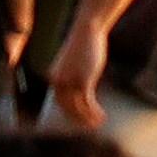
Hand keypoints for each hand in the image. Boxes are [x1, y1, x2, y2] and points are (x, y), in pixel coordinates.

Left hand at [42, 13, 108, 128]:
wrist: (87, 30)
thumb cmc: (82, 45)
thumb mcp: (74, 63)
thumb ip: (73, 77)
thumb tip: (80, 94)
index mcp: (54, 78)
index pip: (60, 103)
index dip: (71, 114)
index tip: (79, 122)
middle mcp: (58, 82)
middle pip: (68, 109)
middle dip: (79, 121)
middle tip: (90, 127)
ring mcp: (70, 82)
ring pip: (78, 109)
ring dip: (88, 119)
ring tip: (98, 123)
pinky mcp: (83, 81)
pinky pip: (88, 103)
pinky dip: (94, 113)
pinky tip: (102, 116)